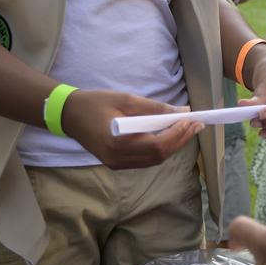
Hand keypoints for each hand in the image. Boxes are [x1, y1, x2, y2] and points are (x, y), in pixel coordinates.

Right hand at [60, 89, 202, 168]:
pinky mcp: (116, 163)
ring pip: (154, 160)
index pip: (158, 145)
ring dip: (172, 145)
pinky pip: (145, 160)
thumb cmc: (95, 103)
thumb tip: (182, 112)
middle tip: (197, 124)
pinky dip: (160, 149)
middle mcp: (118, 159)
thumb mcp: (126, 100)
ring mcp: (117, 164)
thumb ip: (154, 108)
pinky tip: (168, 136)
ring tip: (187, 129)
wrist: (68, 114)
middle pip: (159, 156)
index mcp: (119, 143)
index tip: (193, 120)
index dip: (179, 134)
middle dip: (180, 140)